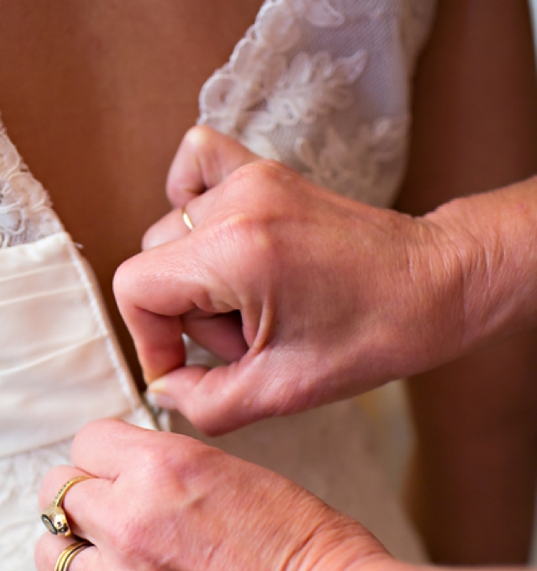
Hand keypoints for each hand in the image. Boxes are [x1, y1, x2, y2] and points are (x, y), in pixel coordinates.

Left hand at [35, 419, 382, 570]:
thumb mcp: (248, 480)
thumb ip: (181, 476)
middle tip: (114, 530)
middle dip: (83, 509)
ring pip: (49, 559)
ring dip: (75, 563)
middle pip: (57, 496)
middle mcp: (131, 519)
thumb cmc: (320, 558)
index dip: (101, 462)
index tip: (117, 481)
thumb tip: (143, 484)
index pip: (86, 444)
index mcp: (166, 467)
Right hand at [114, 126, 473, 434]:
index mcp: (237, 251)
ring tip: (253, 306)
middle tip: (245, 342)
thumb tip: (165, 388)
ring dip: (199, 281)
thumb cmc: (374, 334)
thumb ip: (205, 402)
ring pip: (174, 234)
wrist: (436, 284)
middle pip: (153, 264)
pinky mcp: (265, 171)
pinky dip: (193, 206)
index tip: (184, 369)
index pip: (134, 288)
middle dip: (186, 318)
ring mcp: (252, 177)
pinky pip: (196, 168)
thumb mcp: (282, 391)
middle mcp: (238, 201)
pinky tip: (225, 246)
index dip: (148, 340)